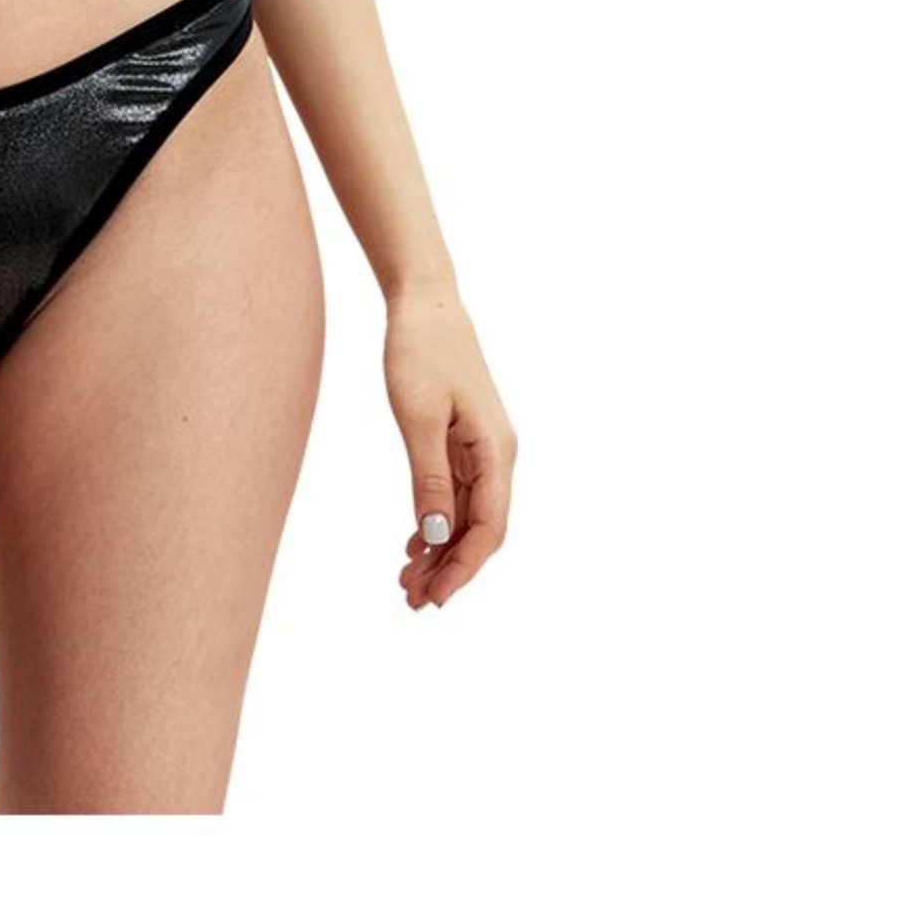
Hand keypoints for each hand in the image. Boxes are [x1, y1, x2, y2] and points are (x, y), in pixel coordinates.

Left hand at [382, 280, 514, 608]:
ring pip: (467, 515)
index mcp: (496, 451)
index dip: (464, 568)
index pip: (489, 528)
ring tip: (406, 580)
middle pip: (481, 529)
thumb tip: (439, 535)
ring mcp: (482, 448)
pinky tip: (414, 543)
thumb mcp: (418, 417)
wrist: (424, 302)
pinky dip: (436, 520)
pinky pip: (456, 493)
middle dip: (450, 568)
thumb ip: (430, 478)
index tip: (434, 597)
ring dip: (440, 549)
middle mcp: (497, 455)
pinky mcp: (464, 440)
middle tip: (411, 600)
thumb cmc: (421, 351)